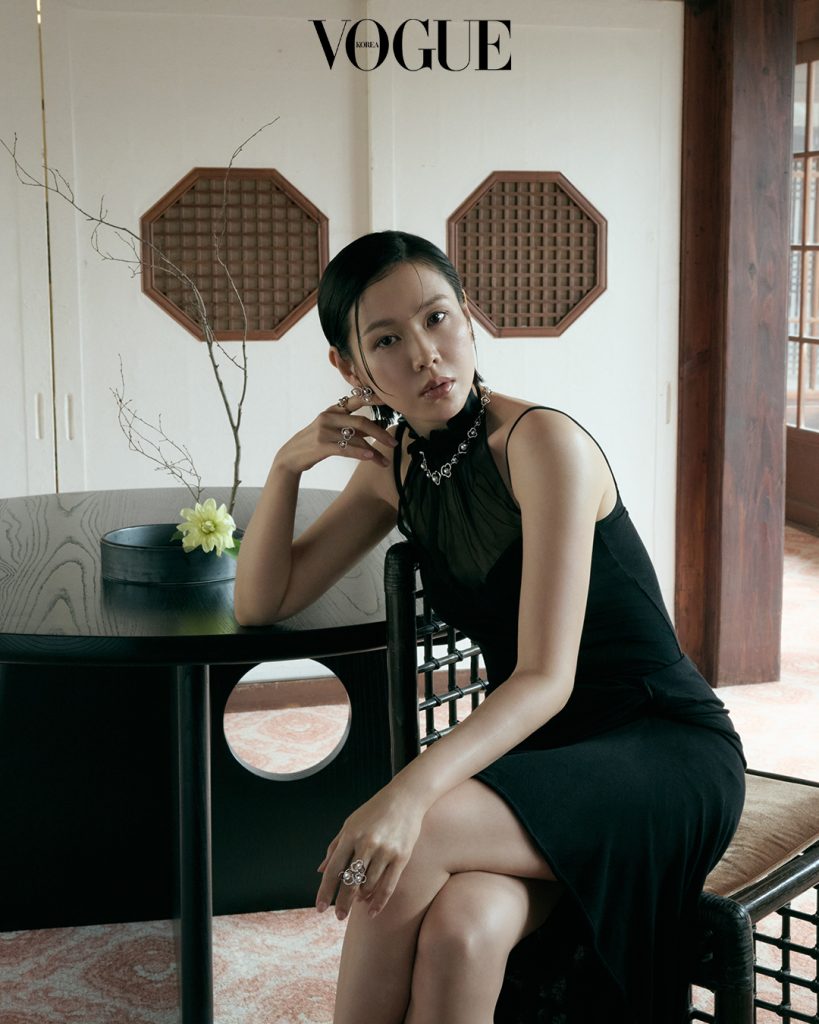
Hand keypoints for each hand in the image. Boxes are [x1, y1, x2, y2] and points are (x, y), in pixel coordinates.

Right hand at [274, 390, 396, 474]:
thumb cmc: (314, 443)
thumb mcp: (332, 430)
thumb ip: (351, 428)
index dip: (372, 398)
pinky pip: (346, 448)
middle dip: (380, 433)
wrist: (290, 456)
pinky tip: (371, 457)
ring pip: (356, 439)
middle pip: (361, 422)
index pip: (355, 400)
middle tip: (394, 443)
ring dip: (374, 451)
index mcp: (333, 410)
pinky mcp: (321, 445)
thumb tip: (375, 430)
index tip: (388, 399)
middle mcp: (329, 417)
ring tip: (385, 461)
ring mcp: (324, 430)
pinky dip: (360, 453)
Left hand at [315, 785, 424, 919]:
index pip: (333, 869)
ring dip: (361, 898)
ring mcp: (385, 851)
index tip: (320, 907)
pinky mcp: (402, 857)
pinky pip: (388, 886)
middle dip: (342, 903)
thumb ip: (335, 847)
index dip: (325, 890)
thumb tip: (320, 870)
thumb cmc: (374, 811)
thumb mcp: (350, 823)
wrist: (406, 797)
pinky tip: (372, 910)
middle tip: (339, 916)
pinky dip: (379, 901)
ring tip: (358, 902)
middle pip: (350, 882)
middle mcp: (367, 843)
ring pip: (369, 885)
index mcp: (350, 835)